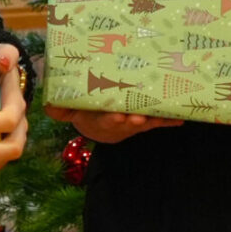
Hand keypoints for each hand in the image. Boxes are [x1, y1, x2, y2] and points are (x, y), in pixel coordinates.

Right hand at [44, 103, 182, 143]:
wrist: (100, 126)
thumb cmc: (86, 112)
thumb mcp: (69, 111)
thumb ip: (59, 110)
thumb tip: (47, 105)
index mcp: (102, 119)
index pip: (107, 119)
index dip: (113, 118)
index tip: (118, 115)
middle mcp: (121, 122)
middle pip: (129, 122)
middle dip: (135, 119)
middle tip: (140, 116)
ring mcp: (135, 122)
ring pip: (146, 121)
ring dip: (155, 118)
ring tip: (166, 113)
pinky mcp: (146, 120)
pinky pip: (160, 120)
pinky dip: (170, 120)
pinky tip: (182, 117)